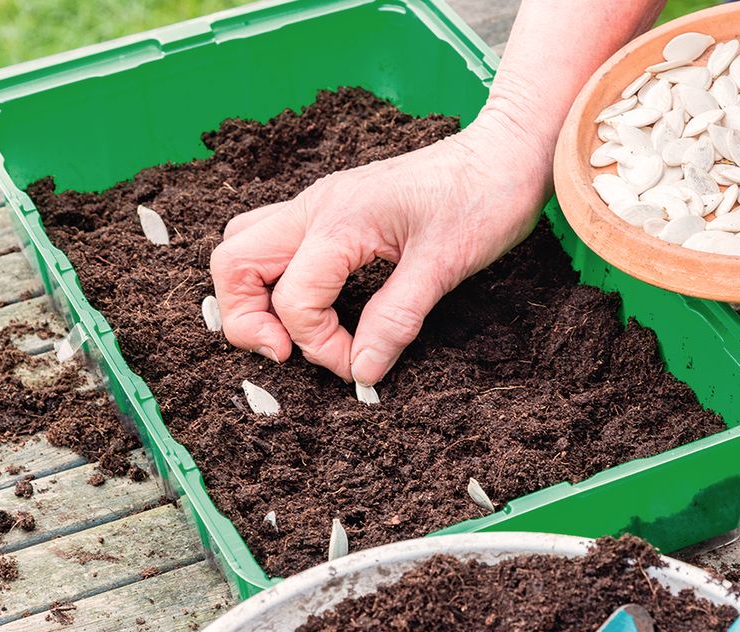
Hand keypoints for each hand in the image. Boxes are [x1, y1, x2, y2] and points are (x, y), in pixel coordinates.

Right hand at [209, 111, 550, 385]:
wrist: (506, 152)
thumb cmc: (483, 198)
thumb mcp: (445, 266)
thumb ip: (396, 320)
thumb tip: (363, 371)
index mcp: (340, 219)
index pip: (293, 299)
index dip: (318, 345)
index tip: (359, 364)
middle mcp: (317, 206)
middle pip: (234, 263)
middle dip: (246, 319)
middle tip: (287, 352)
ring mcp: (319, 203)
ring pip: (244, 247)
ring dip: (252, 295)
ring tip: (291, 331)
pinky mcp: (332, 208)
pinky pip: (273, 240)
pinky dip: (274, 277)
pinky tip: (314, 302)